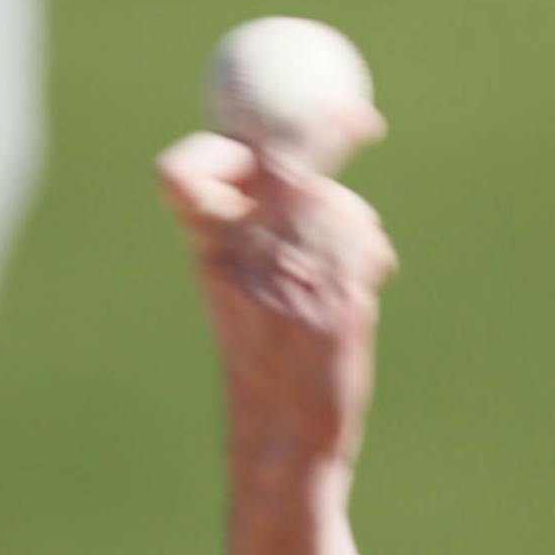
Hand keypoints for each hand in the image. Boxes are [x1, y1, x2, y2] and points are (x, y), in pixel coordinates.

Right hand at [155, 132, 395, 474]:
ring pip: (337, 205)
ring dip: (354, 224)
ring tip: (353, 266)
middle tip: (363, 122)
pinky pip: (364, 246)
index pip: (183, 173)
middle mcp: (242, 257)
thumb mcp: (235, 286)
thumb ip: (255, 228)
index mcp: (208, 250)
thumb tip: (302, 171)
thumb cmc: (262, 358)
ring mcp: (289, 276)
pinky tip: (363, 290)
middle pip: (288, 165)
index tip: (255, 128)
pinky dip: (370, 257)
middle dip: (330, 131)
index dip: (224, 144)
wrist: (282, 432)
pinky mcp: (335, 300)